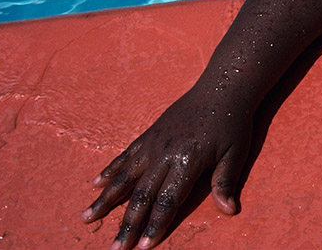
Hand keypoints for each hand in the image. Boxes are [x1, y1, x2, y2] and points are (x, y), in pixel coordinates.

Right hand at [81, 90, 252, 248]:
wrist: (221, 87)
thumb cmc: (232, 122)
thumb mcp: (236, 151)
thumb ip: (226, 181)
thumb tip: (229, 211)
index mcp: (188, 161)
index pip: (168, 201)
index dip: (155, 225)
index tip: (142, 247)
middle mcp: (165, 154)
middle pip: (142, 196)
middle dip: (127, 225)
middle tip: (113, 249)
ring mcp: (153, 144)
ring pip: (125, 177)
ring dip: (105, 199)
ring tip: (86, 218)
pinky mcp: (149, 134)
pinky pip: (125, 155)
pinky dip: (110, 171)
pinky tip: (96, 184)